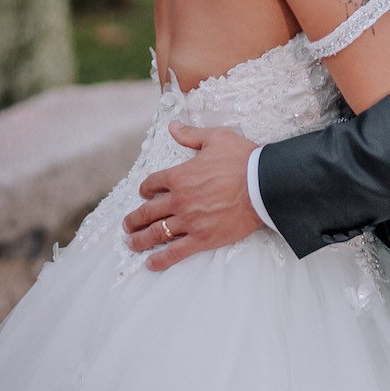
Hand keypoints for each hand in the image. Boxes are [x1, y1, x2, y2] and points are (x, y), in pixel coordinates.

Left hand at [123, 123, 259, 269]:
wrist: (263, 184)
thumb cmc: (242, 159)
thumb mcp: (216, 138)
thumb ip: (190, 135)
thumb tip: (172, 126)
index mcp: (180, 176)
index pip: (153, 184)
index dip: (145, 188)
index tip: (144, 193)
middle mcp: (179, 200)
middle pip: (148, 212)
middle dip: (134, 219)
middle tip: (127, 225)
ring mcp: (189, 221)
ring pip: (157, 233)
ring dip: (140, 239)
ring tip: (131, 243)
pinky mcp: (202, 239)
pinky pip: (175, 252)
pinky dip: (160, 260)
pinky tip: (150, 264)